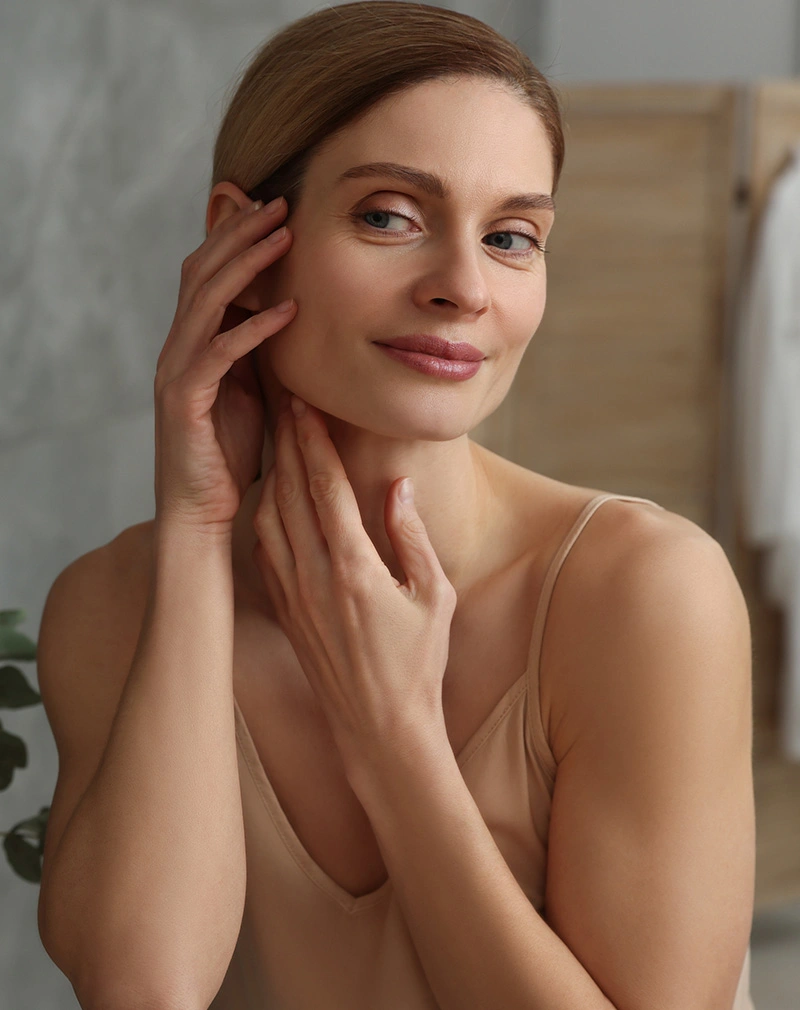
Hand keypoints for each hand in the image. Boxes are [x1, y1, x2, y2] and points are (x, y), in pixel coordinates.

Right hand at [153, 197, 295, 534]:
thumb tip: (288, 313)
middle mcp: (177, 348)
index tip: (275, 210)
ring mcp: (176, 371)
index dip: (235, 237)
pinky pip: (220, 352)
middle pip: (203, 272)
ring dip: (247, 265)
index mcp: (191, 343)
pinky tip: (288, 310)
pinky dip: (254, 328)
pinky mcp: (185, 399)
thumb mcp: (249, 390)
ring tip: (284, 238)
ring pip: (207, 301)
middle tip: (280, 204)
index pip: (208, 274)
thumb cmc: (228, 452)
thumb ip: (256, 351)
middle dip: (240, 234)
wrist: (200, 508)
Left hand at [251, 391, 456, 783]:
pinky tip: (269, 495)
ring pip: (269, 516)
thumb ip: (411, 536)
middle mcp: (313, 574)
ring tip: (275, 437)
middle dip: (285, 440)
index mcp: (353, 566)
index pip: (324, 486)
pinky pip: (264, 548)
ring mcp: (292, 593)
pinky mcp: (284, 609)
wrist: (380, 727)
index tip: (305, 401)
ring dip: (271, 471)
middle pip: (290, 491)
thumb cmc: (418, 663)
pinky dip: (264, 512)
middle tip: (281, 398)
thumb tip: (398, 486)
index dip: (312, 439)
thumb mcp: (434, 596)